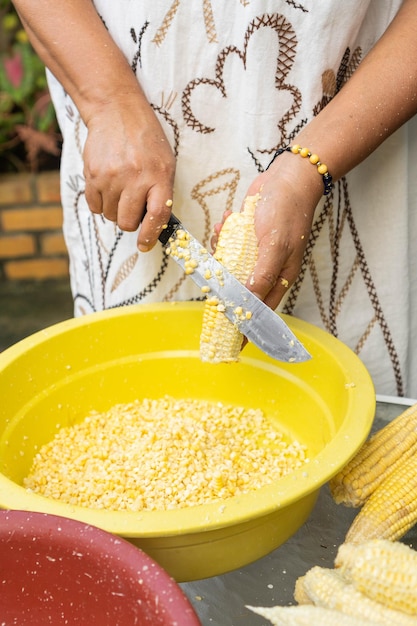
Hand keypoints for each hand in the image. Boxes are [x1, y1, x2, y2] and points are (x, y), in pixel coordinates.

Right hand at [83, 94, 175, 250]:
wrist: (116, 111)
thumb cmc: (146, 141)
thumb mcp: (164, 163)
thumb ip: (161, 193)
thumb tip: (153, 226)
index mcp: (159, 176)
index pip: (156, 216)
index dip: (150, 235)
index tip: (144, 245)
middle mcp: (135, 178)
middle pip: (128, 222)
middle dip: (130, 221)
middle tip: (133, 206)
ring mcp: (111, 177)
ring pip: (110, 216)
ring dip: (115, 210)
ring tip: (121, 189)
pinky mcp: (92, 174)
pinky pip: (95, 206)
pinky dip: (101, 203)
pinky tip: (107, 186)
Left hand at [213, 152, 321, 309]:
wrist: (286, 178)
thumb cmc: (286, 211)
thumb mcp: (274, 247)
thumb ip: (262, 275)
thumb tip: (249, 302)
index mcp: (281, 276)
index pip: (263, 308)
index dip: (249, 324)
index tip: (234, 340)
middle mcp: (269, 268)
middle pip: (244, 291)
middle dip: (226, 291)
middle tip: (209, 294)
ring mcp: (257, 252)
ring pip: (233, 267)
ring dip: (221, 256)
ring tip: (217, 240)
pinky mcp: (247, 236)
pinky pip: (229, 244)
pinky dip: (222, 236)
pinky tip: (224, 222)